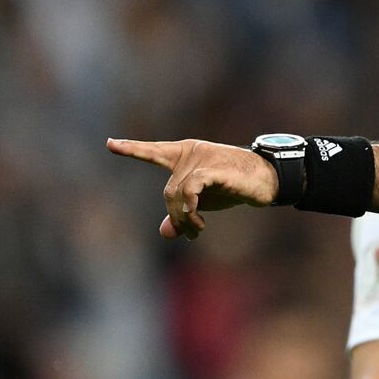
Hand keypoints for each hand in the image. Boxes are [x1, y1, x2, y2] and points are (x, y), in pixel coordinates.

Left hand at [106, 138, 278, 239]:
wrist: (267, 180)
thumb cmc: (235, 187)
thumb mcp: (206, 202)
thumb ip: (183, 214)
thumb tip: (166, 232)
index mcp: (185, 155)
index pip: (154, 151)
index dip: (132, 149)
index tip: (110, 144)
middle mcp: (190, 154)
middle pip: (168, 190)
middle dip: (177, 216)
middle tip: (192, 233)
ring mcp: (202, 159)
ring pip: (177, 193)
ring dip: (184, 218)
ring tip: (197, 231)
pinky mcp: (213, 169)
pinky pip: (190, 188)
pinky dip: (189, 206)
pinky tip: (196, 221)